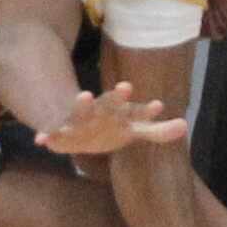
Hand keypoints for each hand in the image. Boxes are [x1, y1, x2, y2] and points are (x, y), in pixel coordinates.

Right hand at [36, 81, 187, 154]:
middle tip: (127, 87)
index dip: (145, 108)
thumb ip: (156, 131)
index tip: (160, 105)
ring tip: (85, 94)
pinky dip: (47, 135)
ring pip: (81, 112)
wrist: (75, 128)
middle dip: (117, 98)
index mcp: (118, 112)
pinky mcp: (60, 133)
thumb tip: (185, 126)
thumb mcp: (133, 129)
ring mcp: (79, 120)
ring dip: (83, 104)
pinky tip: (41, 139)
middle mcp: (99, 112)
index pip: (134, 109)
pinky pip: (52, 134)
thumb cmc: (110, 127)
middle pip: (110, 104)